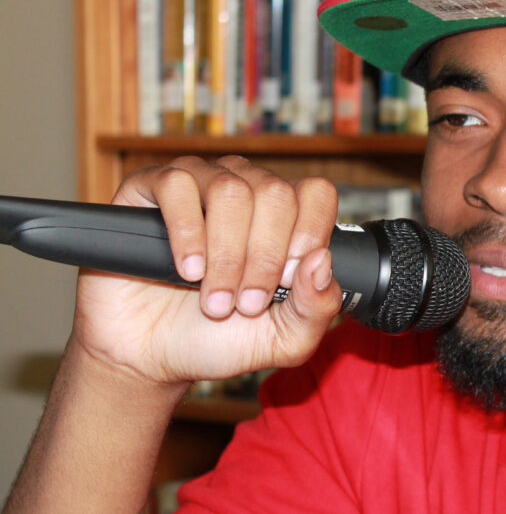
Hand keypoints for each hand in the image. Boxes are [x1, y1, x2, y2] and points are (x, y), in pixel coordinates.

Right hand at [69, 155, 343, 388]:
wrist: (151, 355)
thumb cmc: (219, 338)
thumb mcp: (285, 339)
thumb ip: (318, 307)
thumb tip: (323, 261)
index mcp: (286, 214)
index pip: (316, 193)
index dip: (308, 235)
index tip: (288, 281)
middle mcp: (247, 187)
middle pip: (276, 192)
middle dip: (264, 258)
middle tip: (245, 303)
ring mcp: (200, 182)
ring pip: (231, 189)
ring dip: (226, 254)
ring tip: (213, 298)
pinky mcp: (151, 186)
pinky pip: (177, 185)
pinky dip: (186, 233)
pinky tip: (188, 270)